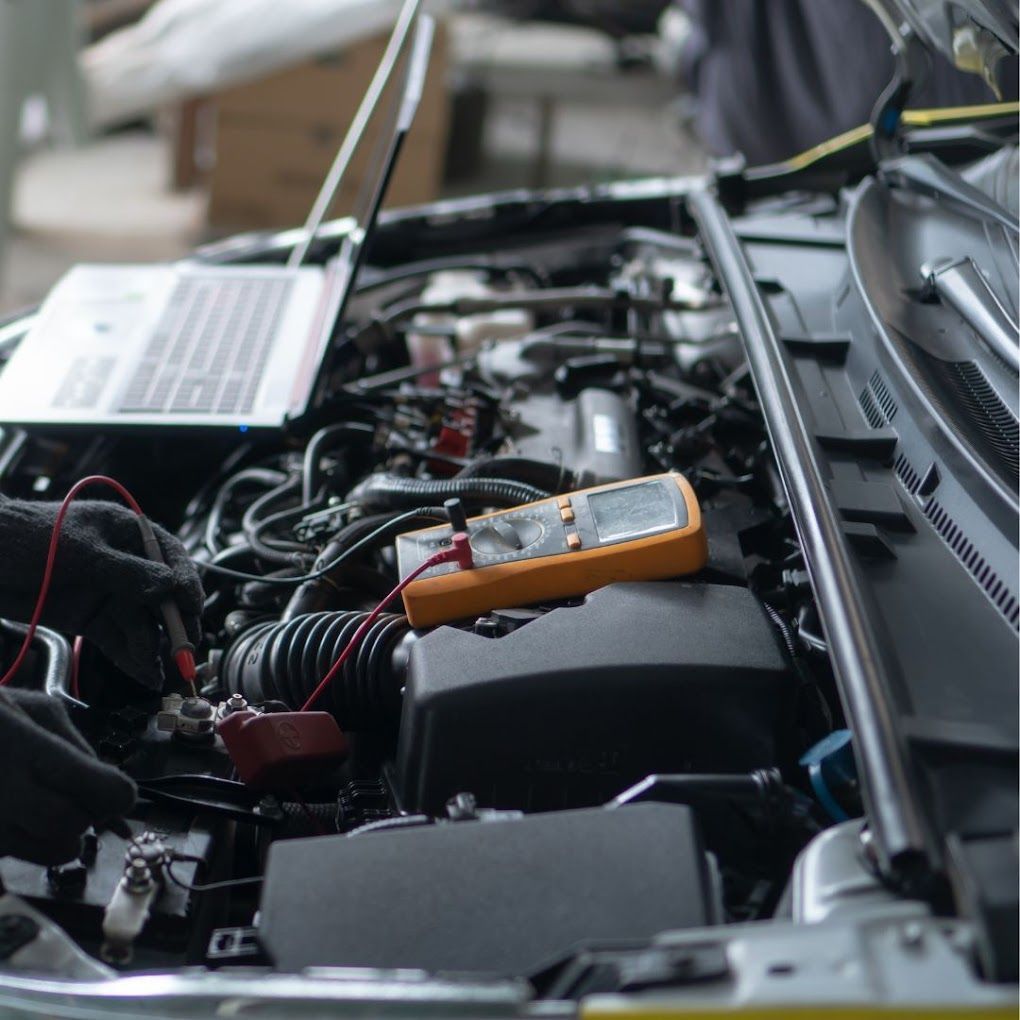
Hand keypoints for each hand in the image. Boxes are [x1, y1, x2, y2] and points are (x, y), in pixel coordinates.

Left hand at [0, 499, 202, 688]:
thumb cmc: (25, 538)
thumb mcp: (81, 552)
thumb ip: (127, 572)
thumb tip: (170, 587)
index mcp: (125, 533)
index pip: (168, 556)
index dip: (185, 581)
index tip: (193, 607)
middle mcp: (123, 563)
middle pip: (160, 594)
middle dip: (173, 623)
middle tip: (185, 649)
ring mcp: (105, 592)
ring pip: (140, 622)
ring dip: (153, 647)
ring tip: (161, 670)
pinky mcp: (88, 617)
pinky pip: (117, 639)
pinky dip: (132, 658)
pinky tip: (146, 673)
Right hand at [0, 689, 136, 865]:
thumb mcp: (36, 709)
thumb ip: (75, 744)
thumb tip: (109, 783)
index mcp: (25, 748)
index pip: (98, 787)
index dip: (118, 795)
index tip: (120, 792)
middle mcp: (3, 792)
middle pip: (73, 825)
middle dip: (90, 816)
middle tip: (83, 799)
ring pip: (53, 852)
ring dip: (67, 835)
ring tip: (51, 807)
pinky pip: (25, 858)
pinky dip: (37, 844)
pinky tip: (23, 819)